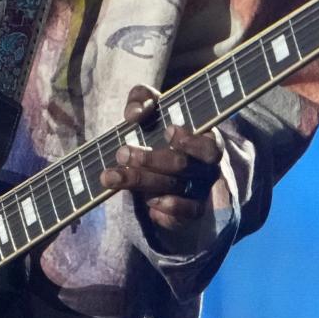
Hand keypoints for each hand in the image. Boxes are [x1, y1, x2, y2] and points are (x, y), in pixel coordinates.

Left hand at [99, 83, 221, 238]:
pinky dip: (164, 213)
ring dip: (141, 183)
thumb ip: (142, 98)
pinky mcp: (189, 212)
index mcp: (206, 139)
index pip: (207, 145)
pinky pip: (180, 218)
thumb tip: (136, 113)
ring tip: (110, 177)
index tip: (167, 131)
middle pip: (182, 167)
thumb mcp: (152, 103)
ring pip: (174, 191)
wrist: (166, 156)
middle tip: (121, 153)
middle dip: (150, 160)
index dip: (190, 140)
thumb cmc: (160, 123)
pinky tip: (147, 205)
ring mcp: (199, 191)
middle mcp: (206, 167)